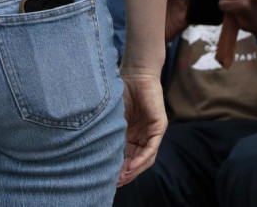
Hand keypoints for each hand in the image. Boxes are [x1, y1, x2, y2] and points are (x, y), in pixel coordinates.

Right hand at [117, 69, 167, 187]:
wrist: (134, 73)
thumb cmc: (120, 91)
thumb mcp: (112, 118)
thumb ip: (110, 134)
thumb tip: (97, 155)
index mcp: (131, 134)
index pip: (127, 156)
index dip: (118, 168)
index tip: (106, 177)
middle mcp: (143, 135)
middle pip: (137, 161)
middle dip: (126, 173)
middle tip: (113, 183)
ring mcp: (152, 132)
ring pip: (145, 158)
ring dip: (134, 170)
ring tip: (121, 178)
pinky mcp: (159, 127)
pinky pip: (152, 148)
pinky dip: (142, 159)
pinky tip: (131, 166)